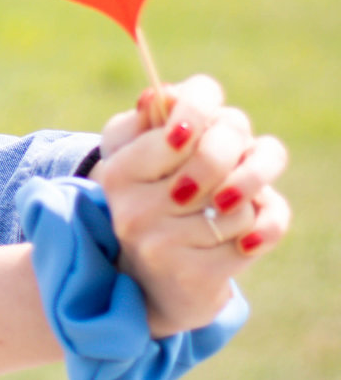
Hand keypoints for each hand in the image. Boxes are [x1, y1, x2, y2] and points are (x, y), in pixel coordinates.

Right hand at [92, 75, 290, 337]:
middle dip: (240, 152)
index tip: (206, 120)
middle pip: (215, 153)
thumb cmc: (160, 205)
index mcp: (118, 169)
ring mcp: (158, 241)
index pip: (176, 123)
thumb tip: (159, 95)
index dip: (203, 108)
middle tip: (237, 156)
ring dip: (247, 200)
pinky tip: (244, 236)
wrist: (153, 284)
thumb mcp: (150, 158)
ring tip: (228, 207)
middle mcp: (130, 205)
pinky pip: (253, 236)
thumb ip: (160, 122)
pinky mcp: (191, 274)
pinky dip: (261, 231)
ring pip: (239, 200)